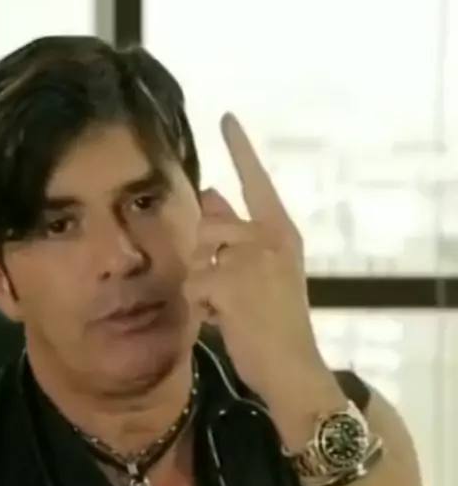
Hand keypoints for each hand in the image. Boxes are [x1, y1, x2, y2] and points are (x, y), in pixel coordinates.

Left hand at [186, 114, 343, 424]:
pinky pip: (192, 285)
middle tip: (225, 294)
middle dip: (202, 261)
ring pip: (195, 256)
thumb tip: (209, 194)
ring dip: (200, 286)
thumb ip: (238, 235)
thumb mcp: (265, 274)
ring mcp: (252, 259)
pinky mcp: (231, 283)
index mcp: (283, 232)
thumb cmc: (278, 324)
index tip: (225, 117)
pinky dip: (199, 308)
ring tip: (226, 309)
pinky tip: (223, 322)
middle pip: (206, 227)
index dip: (241, 149)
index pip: (257, 182)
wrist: (293, 368)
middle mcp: (271, 238)